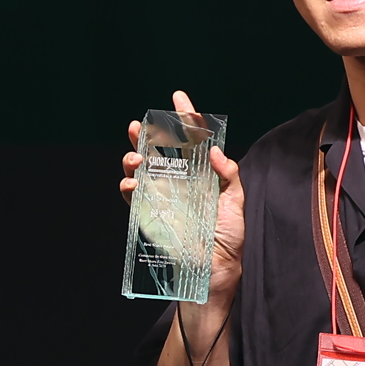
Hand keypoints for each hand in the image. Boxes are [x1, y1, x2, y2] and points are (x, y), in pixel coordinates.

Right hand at [121, 90, 245, 311]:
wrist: (214, 269)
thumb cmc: (228, 237)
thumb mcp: (236, 202)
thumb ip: (228, 175)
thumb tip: (214, 151)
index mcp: (201, 173)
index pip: (192, 139)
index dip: (185, 117)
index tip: (178, 96)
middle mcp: (179, 180)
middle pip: (159, 148)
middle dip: (146, 133)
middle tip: (139, 125)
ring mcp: (162, 195)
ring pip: (142, 168)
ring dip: (133, 158)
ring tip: (135, 158)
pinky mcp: (150, 213)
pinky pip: (133, 196)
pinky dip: (128, 186)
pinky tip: (131, 183)